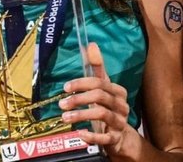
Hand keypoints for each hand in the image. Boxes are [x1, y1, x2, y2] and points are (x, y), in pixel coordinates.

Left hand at [60, 42, 138, 156]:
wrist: (121, 136)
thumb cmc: (108, 107)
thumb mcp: (103, 88)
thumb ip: (97, 68)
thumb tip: (91, 44)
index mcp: (118, 91)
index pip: (100, 82)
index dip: (81, 83)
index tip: (66, 87)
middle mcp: (121, 105)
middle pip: (100, 96)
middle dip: (79, 98)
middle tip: (62, 104)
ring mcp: (120, 121)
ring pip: (102, 114)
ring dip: (81, 115)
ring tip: (65, 117)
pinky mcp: (116, 137)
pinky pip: (105, 136)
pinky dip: (92, 135)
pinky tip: (80, 133)